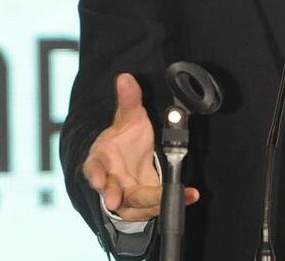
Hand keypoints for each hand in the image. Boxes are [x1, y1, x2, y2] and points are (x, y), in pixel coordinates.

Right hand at [82, 73, 200, 220]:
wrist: (129, 160)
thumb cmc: (124, 140)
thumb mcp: (129, 118)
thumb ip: (128, 100)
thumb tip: (125, 77)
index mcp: (101, 161)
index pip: (94, 169)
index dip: (95, 175)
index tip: (99, 180)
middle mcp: (111, 182)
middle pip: (114, 192)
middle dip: (117, 196)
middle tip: (117, 200)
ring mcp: (126, 197)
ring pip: (137, 205)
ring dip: (154, 202)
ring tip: (178, 195)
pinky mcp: (143, 206)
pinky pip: (157, 207)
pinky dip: (175, 201)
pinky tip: (190, 195)